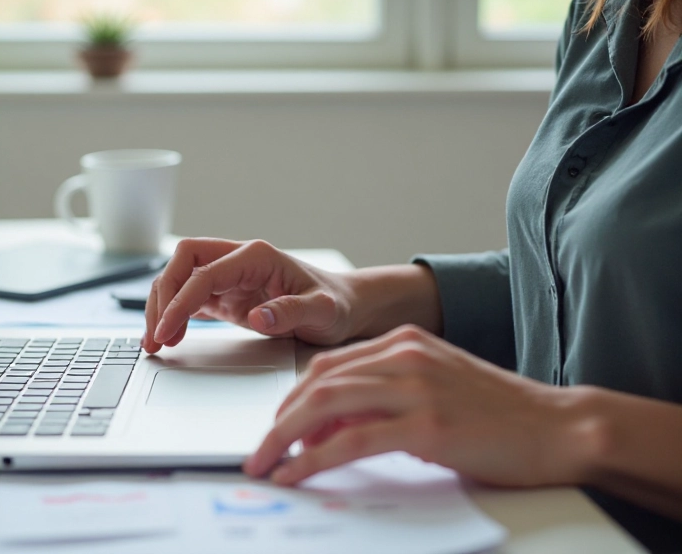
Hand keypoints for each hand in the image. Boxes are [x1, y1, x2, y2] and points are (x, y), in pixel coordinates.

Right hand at [142, 238, 355, 352]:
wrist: (346, 307)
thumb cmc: (337, 305)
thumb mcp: (324, 311)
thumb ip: (292, 312)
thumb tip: (259, 318)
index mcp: (256, 256)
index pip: (204, 273)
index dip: (180, 301)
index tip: (166, 330)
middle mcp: (238, 260)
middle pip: (181, 264)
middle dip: (162, 297)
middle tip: (155, 336)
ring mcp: (229, 276)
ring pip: (179, 279)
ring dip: (162, 307)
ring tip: (155, 342)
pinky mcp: (225, 295)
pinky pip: (188, 298)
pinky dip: (172, 315)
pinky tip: (166, 337)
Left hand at [243, 325, 591, 487]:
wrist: (558, 427)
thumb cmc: (499, 414)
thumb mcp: (434, 390)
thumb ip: (384, 397)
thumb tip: (330, 429)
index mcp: (404, 342)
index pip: (327, 365)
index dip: (293, 398)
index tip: (276, 426)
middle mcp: (404, 356)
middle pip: (317, 382)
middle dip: (278, 420)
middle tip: (259, 450)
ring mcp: (415, 387)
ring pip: (325, 405)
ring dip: (284, 438)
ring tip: (266, 464)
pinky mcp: (426, 425)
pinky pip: (352, 442)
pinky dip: (315, 460)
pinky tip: (298, 474)